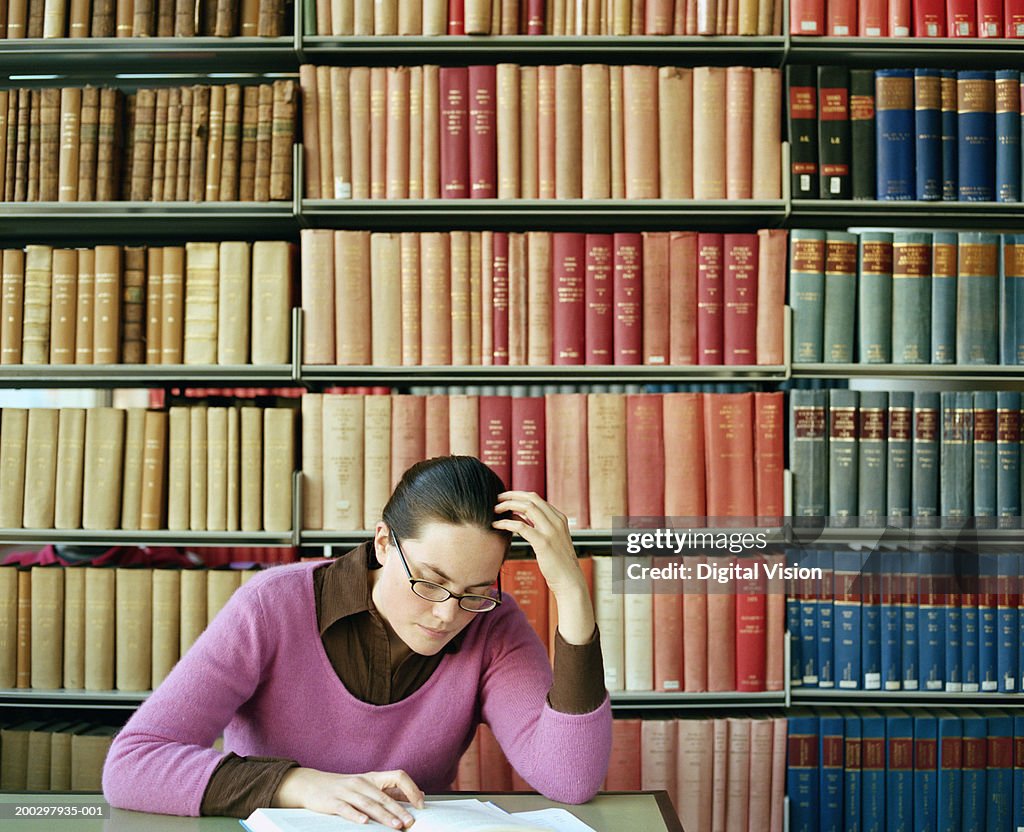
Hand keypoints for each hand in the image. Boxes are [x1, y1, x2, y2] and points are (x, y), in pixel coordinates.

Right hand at [272, 767, 423, 827]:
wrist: (311, 784)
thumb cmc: (343, 787)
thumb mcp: (367, 786)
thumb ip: (390, 791)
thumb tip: (417, 795)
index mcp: (372, 778)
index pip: (397, 776)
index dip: (410, 789)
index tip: (420, 803)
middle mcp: (362, 782)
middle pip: (384, 795)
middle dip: (399, 810)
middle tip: (410, 821)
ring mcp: (347, 791)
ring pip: (369, 803)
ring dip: (383, 815)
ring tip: (395, 825)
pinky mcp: (333, 801)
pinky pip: (346, 808)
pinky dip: (356, 815)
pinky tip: (364, 822)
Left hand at [493, 491, 583, 597]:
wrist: (570, 580)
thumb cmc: (558, 562)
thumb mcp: (551, 539)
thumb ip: (538, 526)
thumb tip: (517, 516)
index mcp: (559, 518)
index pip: (537, 498)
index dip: (519, 495)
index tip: (506, 497)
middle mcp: (557, 521)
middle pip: (531, 498)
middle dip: (512, 495)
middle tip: (498, 498)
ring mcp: (551, 530)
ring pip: (527, 507)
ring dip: (508, 505)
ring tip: (495, 509)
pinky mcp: (543, 542)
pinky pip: (521, 526)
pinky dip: (506, 523)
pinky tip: (497, 525)